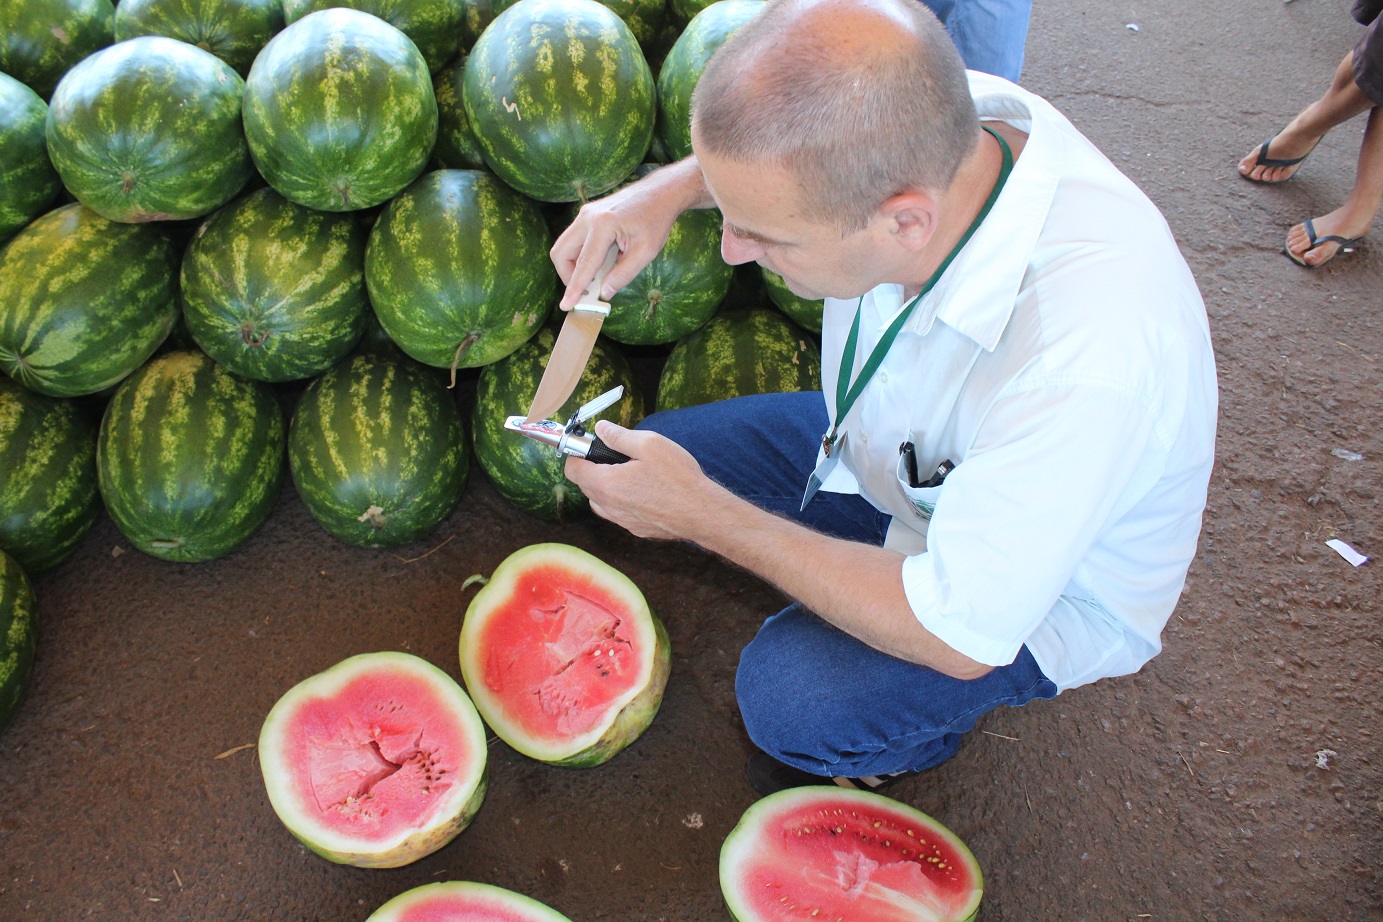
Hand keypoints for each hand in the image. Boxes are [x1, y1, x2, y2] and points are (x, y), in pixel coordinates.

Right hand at [550, 158, 709, 308]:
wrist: (660, 193)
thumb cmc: (656, 220)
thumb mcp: (645, 252)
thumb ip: (624, 274)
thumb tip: (604, 293)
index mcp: (603, 224)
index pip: (584, 263)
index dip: (574, 288)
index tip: (566, 305)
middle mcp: (588, 217)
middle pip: (561, 253)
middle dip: (568, 276)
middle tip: (586, 291)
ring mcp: (585, 214)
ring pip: (564, 247)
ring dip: (574, 266)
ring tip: (597, 277)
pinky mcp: (587, 215)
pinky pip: (574, 240)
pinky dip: (581, 256)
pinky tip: (601, 264)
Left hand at [563, 421, 720, 541]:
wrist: (701, 513)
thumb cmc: (678, 478)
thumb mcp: (649, 444)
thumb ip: (619, 436)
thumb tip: (600, 429)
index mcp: (607, 484)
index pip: (573, 470)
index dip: (577, 454)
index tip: (590, 446)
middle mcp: (609, 506)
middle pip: (584, 486)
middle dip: (592, 468)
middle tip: (614, 456)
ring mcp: (622, 521)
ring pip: (600, 502)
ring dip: (605, 487)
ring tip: (628, 473)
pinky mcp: (636, 528)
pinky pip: (618, 513)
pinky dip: (621, 501)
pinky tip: (642, 491)